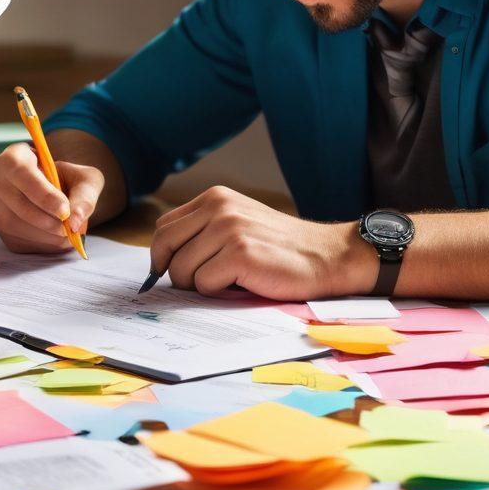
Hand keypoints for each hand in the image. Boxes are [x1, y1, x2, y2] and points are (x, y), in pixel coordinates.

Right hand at [0, 142, 103, 253]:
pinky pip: (18, 240)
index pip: (21, 172)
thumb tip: (74, 221)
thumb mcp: (86, 179)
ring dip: (48, 235)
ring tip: (68, 231)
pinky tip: (57, 237)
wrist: (60, 192)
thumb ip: (85, 196)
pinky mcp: (0, 227)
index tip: (65, 210)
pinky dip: (43, 244)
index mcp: (15, 157)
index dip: (43, 194)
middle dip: (49, 221)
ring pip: (17, 226)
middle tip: (71, 227)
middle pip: (19, 204)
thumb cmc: (71, 180)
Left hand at [149, 186, 376, 300]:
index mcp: (214, 197)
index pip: (163, 228)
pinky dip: (220, 293)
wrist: (327, 257)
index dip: (165, 255)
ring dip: (201, 286)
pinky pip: (203, 285)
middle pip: (164, 248)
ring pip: (181, 271)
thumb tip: (161, 262)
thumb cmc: (280, 249)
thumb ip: (203, 232)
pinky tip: (245, 283)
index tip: (181, 270)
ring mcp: (228, 229)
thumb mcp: (238, 224)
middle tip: (202, 282)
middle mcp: (218, 207)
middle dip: (176, 273)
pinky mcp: (240, 254)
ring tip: (232, 280)